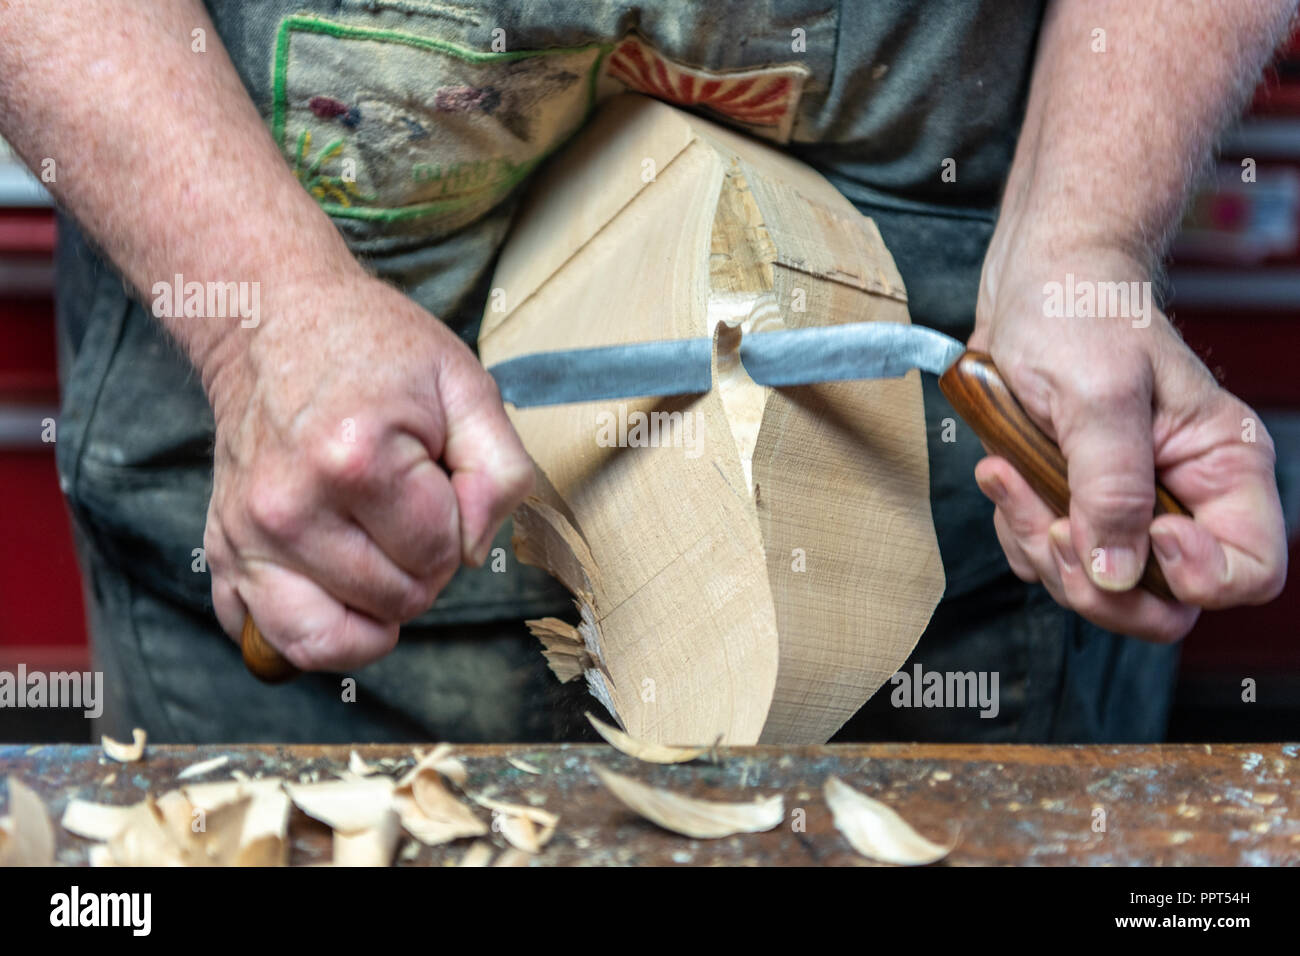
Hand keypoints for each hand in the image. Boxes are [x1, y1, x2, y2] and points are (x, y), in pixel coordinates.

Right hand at [201, 269, 532, 669]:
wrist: (274, 319)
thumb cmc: (376, 352)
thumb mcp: (465, 385)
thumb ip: (500, 472)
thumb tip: (473, 551)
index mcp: (357, 461)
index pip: (442, 556)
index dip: (458, 523)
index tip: (436, 477)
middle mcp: (289, 508)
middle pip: (397, 601)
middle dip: (421, 563)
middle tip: (406, 502)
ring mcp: (246, 535)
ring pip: (334, 640)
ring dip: (373, 605)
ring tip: (375, 545)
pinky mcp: (220, 551)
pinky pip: (266, 637)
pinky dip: (309, 629)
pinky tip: (329, 582)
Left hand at [970, 242, 1286, 641]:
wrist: (1032, 283)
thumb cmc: (1080, 312)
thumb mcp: (1098, 394)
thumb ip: (1112, 486)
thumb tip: (1118, 572)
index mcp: (1221, 468)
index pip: (1247, 574)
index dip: (1200, 580)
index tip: (1150, 539)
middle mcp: (1179, 497)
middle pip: (1162, 602)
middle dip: (1098, 583)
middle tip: (1054, 527)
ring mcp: (1122, 505)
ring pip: (1095, 586)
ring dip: (1042, 545)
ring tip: (1010, 476)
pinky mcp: (1072, 502)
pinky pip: (1046, 557)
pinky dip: (1018, 527)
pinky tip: (1003, 475)